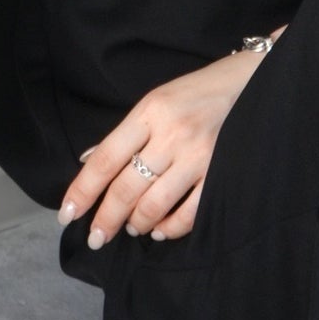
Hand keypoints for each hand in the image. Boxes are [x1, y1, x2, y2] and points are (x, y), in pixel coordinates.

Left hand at [57, 26, 285, 250]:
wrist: (251, 81)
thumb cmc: (198, 92)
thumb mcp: (156, 101)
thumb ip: (126, 134)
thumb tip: (89, 163)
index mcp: (149, 111)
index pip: (105, 158)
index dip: (82, 190)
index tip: (67, 214)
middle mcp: (171, 133)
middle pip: (126, 187)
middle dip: (105, 219)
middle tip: (96, 238)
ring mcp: (197, 156)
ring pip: (153, 205)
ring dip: (136, 224)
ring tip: (130, 229)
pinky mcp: (221, 173)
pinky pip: (188, 214)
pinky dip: (170, 229)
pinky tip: (160, 231)